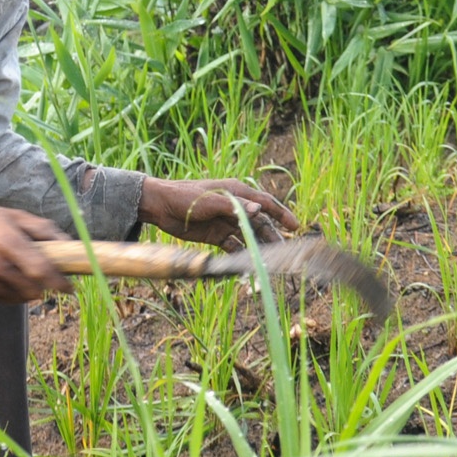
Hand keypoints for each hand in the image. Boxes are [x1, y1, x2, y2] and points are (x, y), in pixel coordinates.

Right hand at [0, 204, 72, 302]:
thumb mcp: (14, 215)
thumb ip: (43, 229)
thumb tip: (68, 243)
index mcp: (6, 240)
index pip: (39, 269)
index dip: (59, 281)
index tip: (70, 286)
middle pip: (34, 289)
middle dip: (46, 285)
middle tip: (47, 275)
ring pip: (23, 297)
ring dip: (31, 289)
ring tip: (22, 271)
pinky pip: (8, 300)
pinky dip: (14, 292)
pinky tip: (7, 276)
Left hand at [139, 177, 299, 249]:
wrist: (161, 207)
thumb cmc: (185, 197)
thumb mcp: (211, 201)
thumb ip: (235, 206)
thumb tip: (259, 209)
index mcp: (236, 192)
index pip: (265, 202)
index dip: (281, 213)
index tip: (295, 226)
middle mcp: (234, 207)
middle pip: (259, 222)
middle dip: (272, 235)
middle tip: (283, 251)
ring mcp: (226, 221)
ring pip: (248, 235)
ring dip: (258, 246)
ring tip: (268, 260)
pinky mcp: (216, 235)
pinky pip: (233, 245)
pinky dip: (241, 253)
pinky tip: (247, 263)